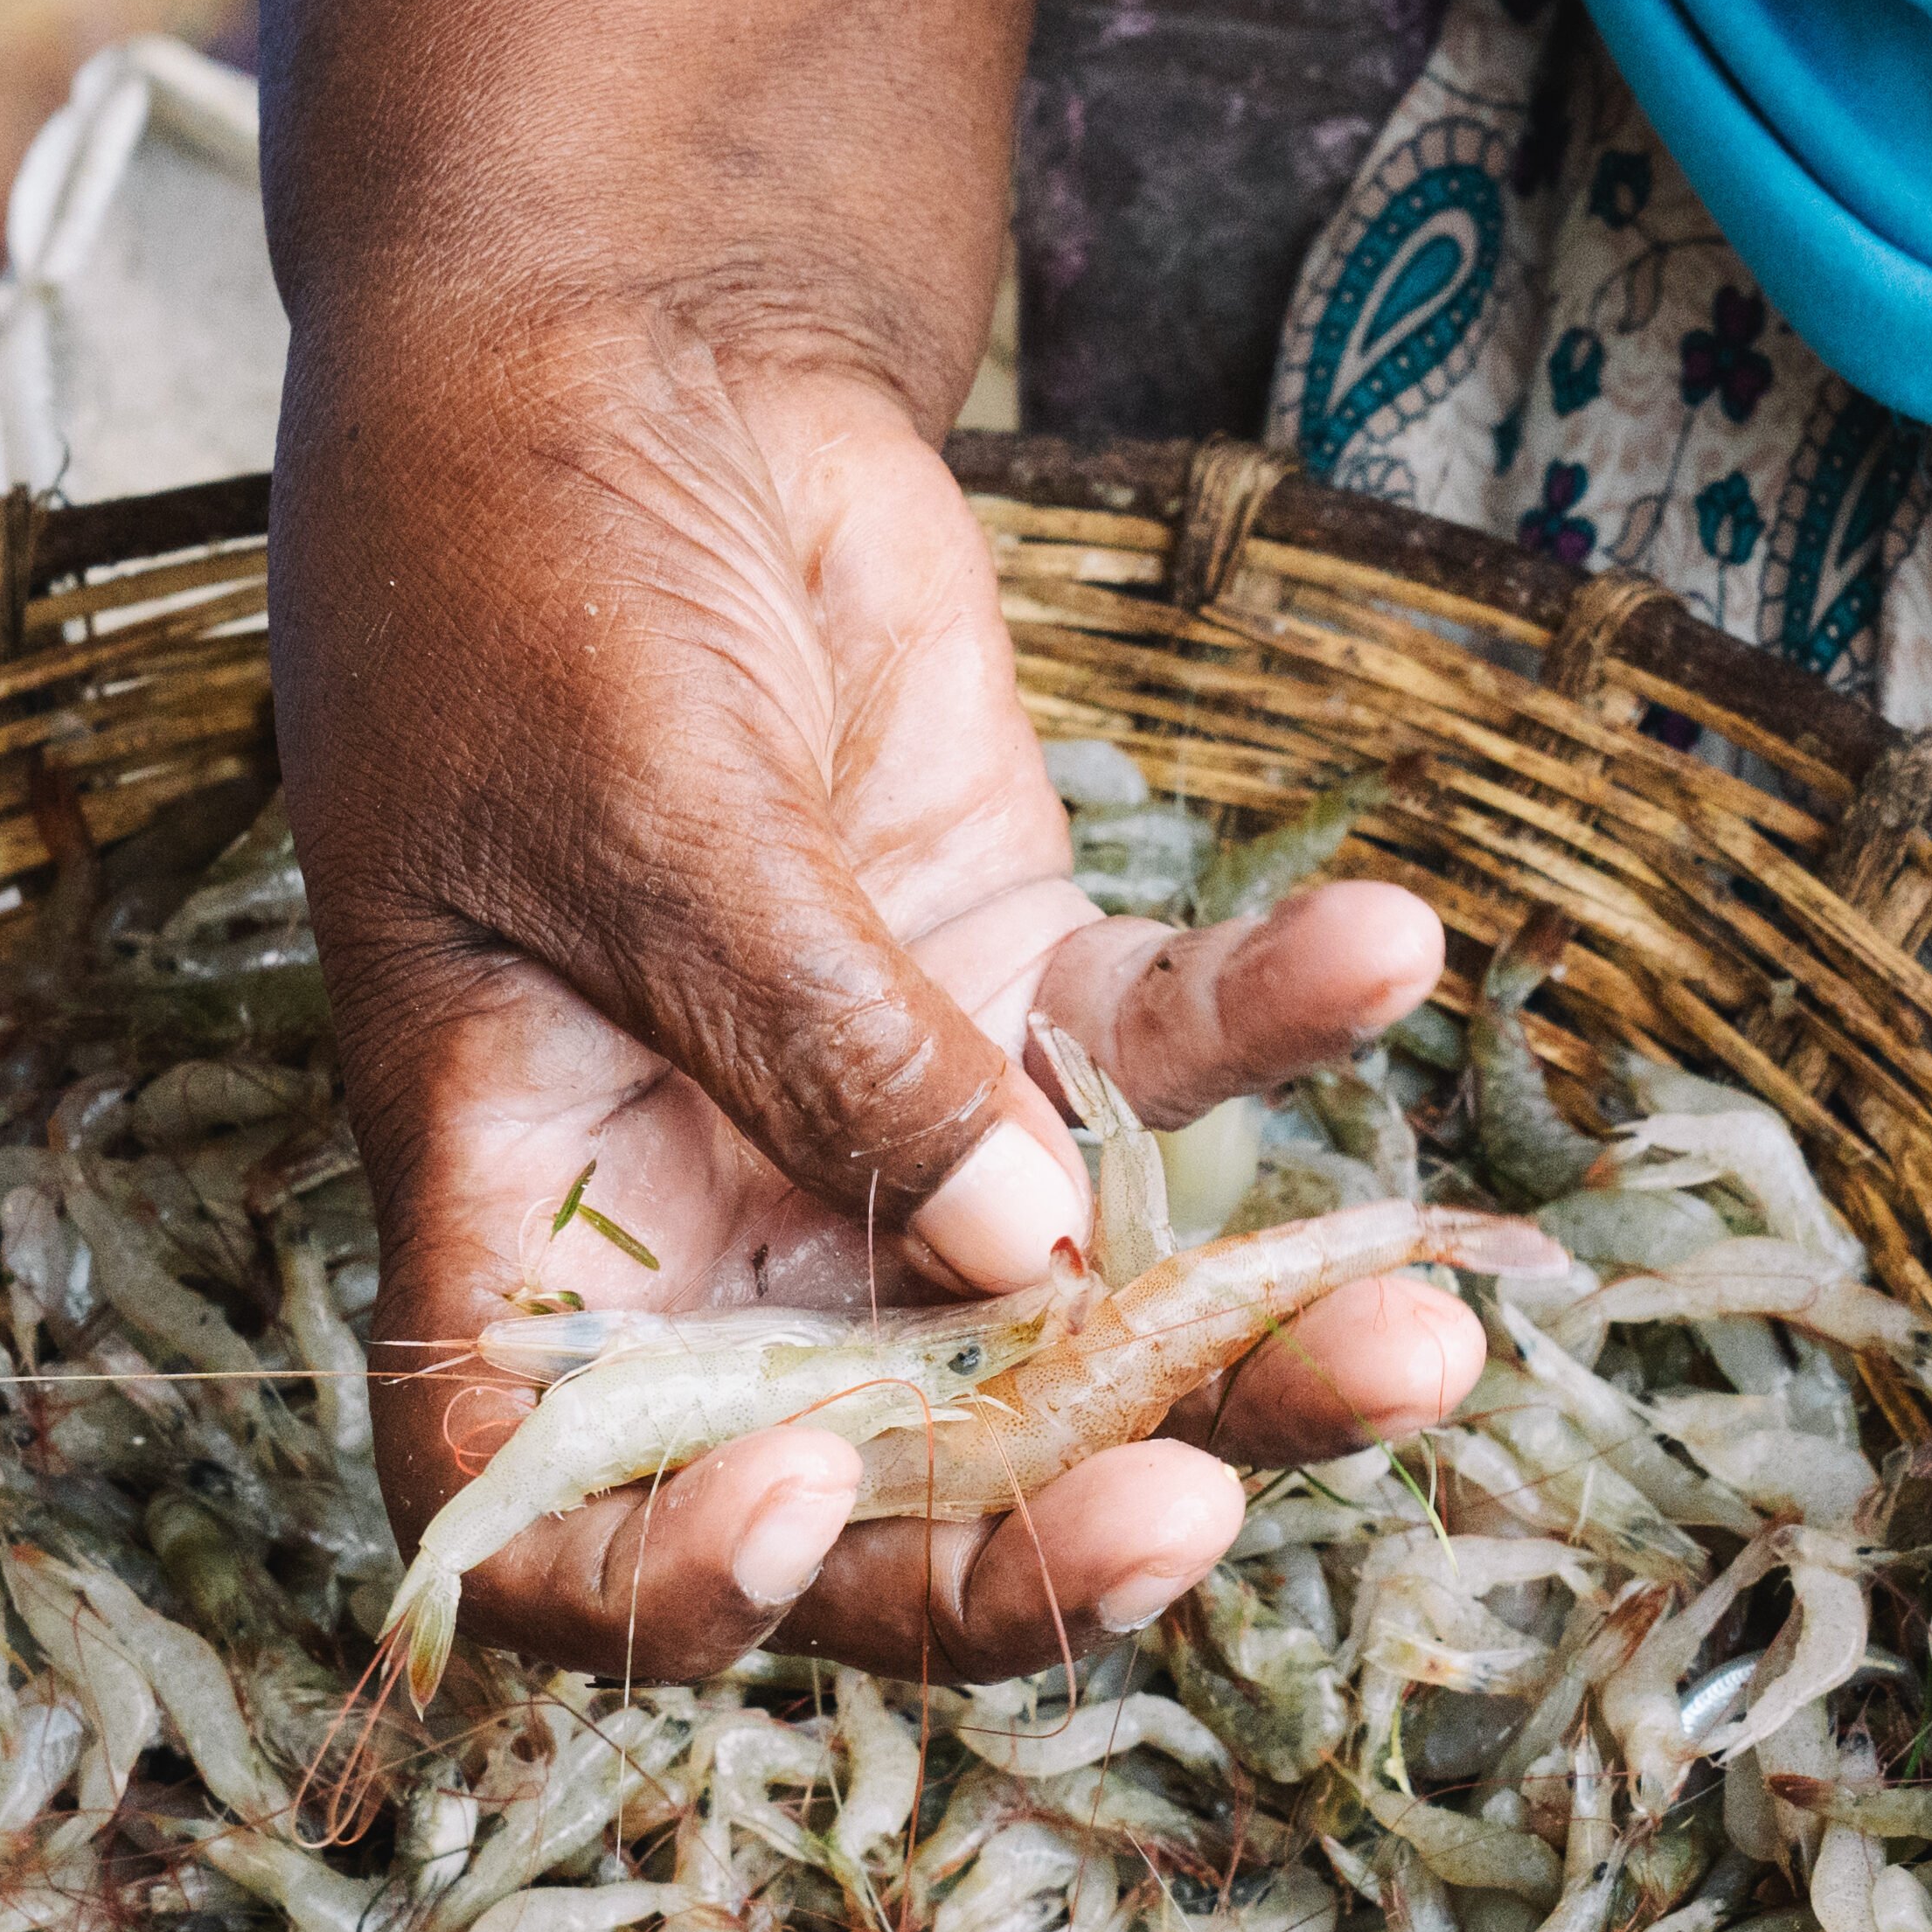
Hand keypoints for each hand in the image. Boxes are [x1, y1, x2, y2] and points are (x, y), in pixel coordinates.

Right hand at [273, 348, 1463, 1684]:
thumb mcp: (635, 810)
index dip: (677, 1584)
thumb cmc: (516, 574)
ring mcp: (889, 1134)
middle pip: (883, 1477)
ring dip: (1248, 1353)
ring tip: (1415, 1344)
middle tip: (1206, 1505)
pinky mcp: (1029, 994)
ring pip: (1080, 1326)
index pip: (563, 1521)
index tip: (802, 1505)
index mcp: (521, 1238)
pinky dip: (1286, 1021)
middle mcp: (712, 1235)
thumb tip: (1022, 1248)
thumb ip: (816, 1040)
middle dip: (1049, 1521)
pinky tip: (1383, 952)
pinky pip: (1175, 1058)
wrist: (626, 346)